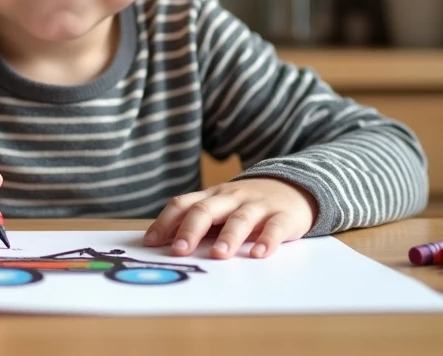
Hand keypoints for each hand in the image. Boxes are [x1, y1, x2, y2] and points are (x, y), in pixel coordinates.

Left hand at [143, 178, 317, 258]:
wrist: (292, 187)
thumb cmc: (247, 204)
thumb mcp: (221, 208)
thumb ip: (197, 223)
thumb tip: (163, 245)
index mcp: (212, 197)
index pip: (183, 204)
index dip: (165, 222)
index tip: (151, 243)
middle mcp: (231, 198)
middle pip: (207, 209)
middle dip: (191, 229)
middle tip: (179, 250)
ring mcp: (258, 205)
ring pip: (240, 218)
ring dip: (228, 236)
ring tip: (218, 255)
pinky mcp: (283, 216)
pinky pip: (275, 228)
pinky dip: (267, 241)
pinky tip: (259, 254)